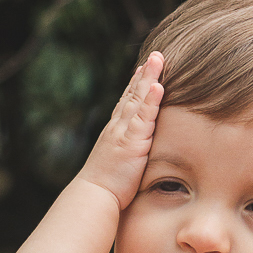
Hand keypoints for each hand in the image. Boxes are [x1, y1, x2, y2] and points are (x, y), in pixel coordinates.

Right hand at [76, 51, 164, 209]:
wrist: (94, 197)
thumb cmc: (105, 188)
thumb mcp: (116, 165)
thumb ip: (126, 156)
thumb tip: (132, 160)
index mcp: (116, 133)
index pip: (127, 104)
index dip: (136, 86)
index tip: (144, 70)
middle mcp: (118, 128)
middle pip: (132, 95)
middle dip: (145, 74)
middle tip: (156, 55)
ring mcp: (124, 133)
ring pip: (138, 100)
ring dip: (149, 78)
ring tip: (159, 59)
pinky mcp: (132, 142)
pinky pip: (143, 117)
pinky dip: (150, 100)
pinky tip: (158, 85)